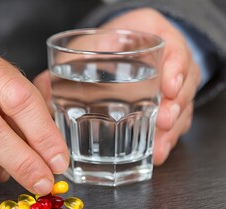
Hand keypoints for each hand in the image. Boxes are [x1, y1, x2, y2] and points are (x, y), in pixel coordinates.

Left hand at [34, 8, 200, 164]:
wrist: (111, 50)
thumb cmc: (99, 48)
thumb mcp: (85, 48)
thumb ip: (66, 63)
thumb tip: (42, 87)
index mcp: (150, 38)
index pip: (175, 49)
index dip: (176, 67)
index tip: (169, 87)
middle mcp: (167, 62)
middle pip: (183, 84)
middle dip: (175, 106)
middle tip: (165, 121)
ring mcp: (169, 86)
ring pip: (181, 107)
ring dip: (171, 130)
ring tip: (159, 147)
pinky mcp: (165, 106)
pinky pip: (175, 123)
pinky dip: (166, 139)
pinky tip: (156, 152)